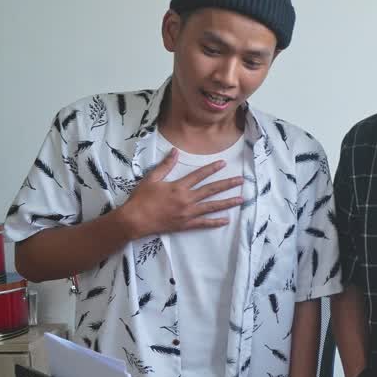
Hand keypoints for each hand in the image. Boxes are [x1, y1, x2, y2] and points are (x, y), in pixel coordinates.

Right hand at [117, 149, 244, 238]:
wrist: (134, 220)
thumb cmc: (141, 199)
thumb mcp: (151, 178)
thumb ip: (165, 165)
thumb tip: (174, 151)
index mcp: (178, 187)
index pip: (199, 175)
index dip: (212, 168)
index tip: (224, 164)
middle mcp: (186, 200)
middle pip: (211, 190)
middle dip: (228, 184)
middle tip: (241, 180)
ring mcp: (188, 213)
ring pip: (212, 207)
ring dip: (227, 202)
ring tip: (241, 199)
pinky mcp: (185, 225)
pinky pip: (203, 224)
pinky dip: (215, 222)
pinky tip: (226, 220)